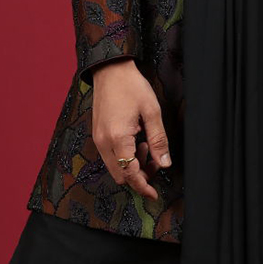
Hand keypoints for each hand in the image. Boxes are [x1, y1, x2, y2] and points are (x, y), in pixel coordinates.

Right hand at [90, 59, 172, 202]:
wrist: (110, 70)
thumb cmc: (131, 86)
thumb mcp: (152, 112)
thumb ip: (159, 140)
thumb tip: (165, 163)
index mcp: (118, 138)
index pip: (130, 174)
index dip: (143, 186)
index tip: (153, 193)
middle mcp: (104, 142)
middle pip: (120, 175)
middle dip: (139, 175)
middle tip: (155, 162)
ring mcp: (98, 139)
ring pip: (115, 167)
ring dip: (132, 165)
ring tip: (147, 146)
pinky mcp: (97, 135)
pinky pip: (110, 156)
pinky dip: (124, 156)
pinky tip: (137, 141)